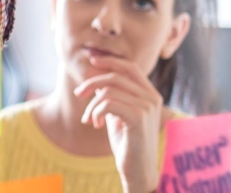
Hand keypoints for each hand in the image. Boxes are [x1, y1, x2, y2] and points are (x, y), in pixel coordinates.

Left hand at [75, 56, 165, 192]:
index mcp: (150, 94)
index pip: (130, 67)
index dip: (110, 61)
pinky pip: (107, 104)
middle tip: (78, 94)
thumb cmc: (126, 142)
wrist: (137, 169)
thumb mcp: (118, 114)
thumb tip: (98, 78)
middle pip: (115, 76)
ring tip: (89, 119)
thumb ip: (112, 96)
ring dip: (92, 106)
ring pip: (108, 91)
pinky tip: (96, 124)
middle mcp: (152, 97)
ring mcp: (147, 107)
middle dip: (91, 83)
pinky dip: (95, 112)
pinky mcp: (139, 118)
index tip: (91, 61)